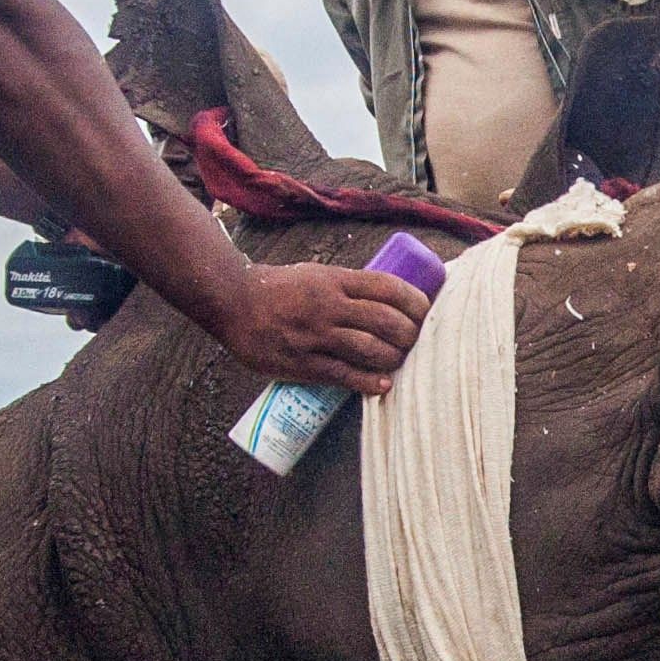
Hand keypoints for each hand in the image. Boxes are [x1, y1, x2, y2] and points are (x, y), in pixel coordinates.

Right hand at [210, 260, 428, 399]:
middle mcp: (328, 306)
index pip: (387, 287)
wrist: (233, 302)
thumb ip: (346, 288)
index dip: (415, 300)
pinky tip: (383, 385)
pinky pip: (343, 375)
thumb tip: (386, 302)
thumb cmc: (278, 288)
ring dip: (393, 358)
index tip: (426, 311)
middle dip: (410, 333)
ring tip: (401, 361)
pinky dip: (368, 382)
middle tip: (417, 341)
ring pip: (369, 349)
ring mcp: (315, 336)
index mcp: (334, 280)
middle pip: (385, 320)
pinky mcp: (302, 362)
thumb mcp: (314, 275)